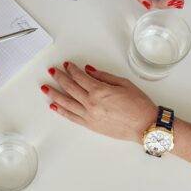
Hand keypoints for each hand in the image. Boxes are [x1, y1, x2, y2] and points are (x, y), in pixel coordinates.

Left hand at [41, 62, 156, 142]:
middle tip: (52, 71)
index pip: (80, 77)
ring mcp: (89, 116)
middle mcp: (91, 103)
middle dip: (60, 78)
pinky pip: (71, 116)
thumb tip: (89, 70)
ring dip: (55, 94)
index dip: (72, 69)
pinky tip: (54, 106)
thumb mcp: (124, 84)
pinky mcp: (90, 125)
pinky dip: (61, 111)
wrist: (145, 126)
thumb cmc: (139, 105)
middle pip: (70, 88)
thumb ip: (103, 76)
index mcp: (100, 91)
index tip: (67, 64)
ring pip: (66, 102)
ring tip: (45, 88)